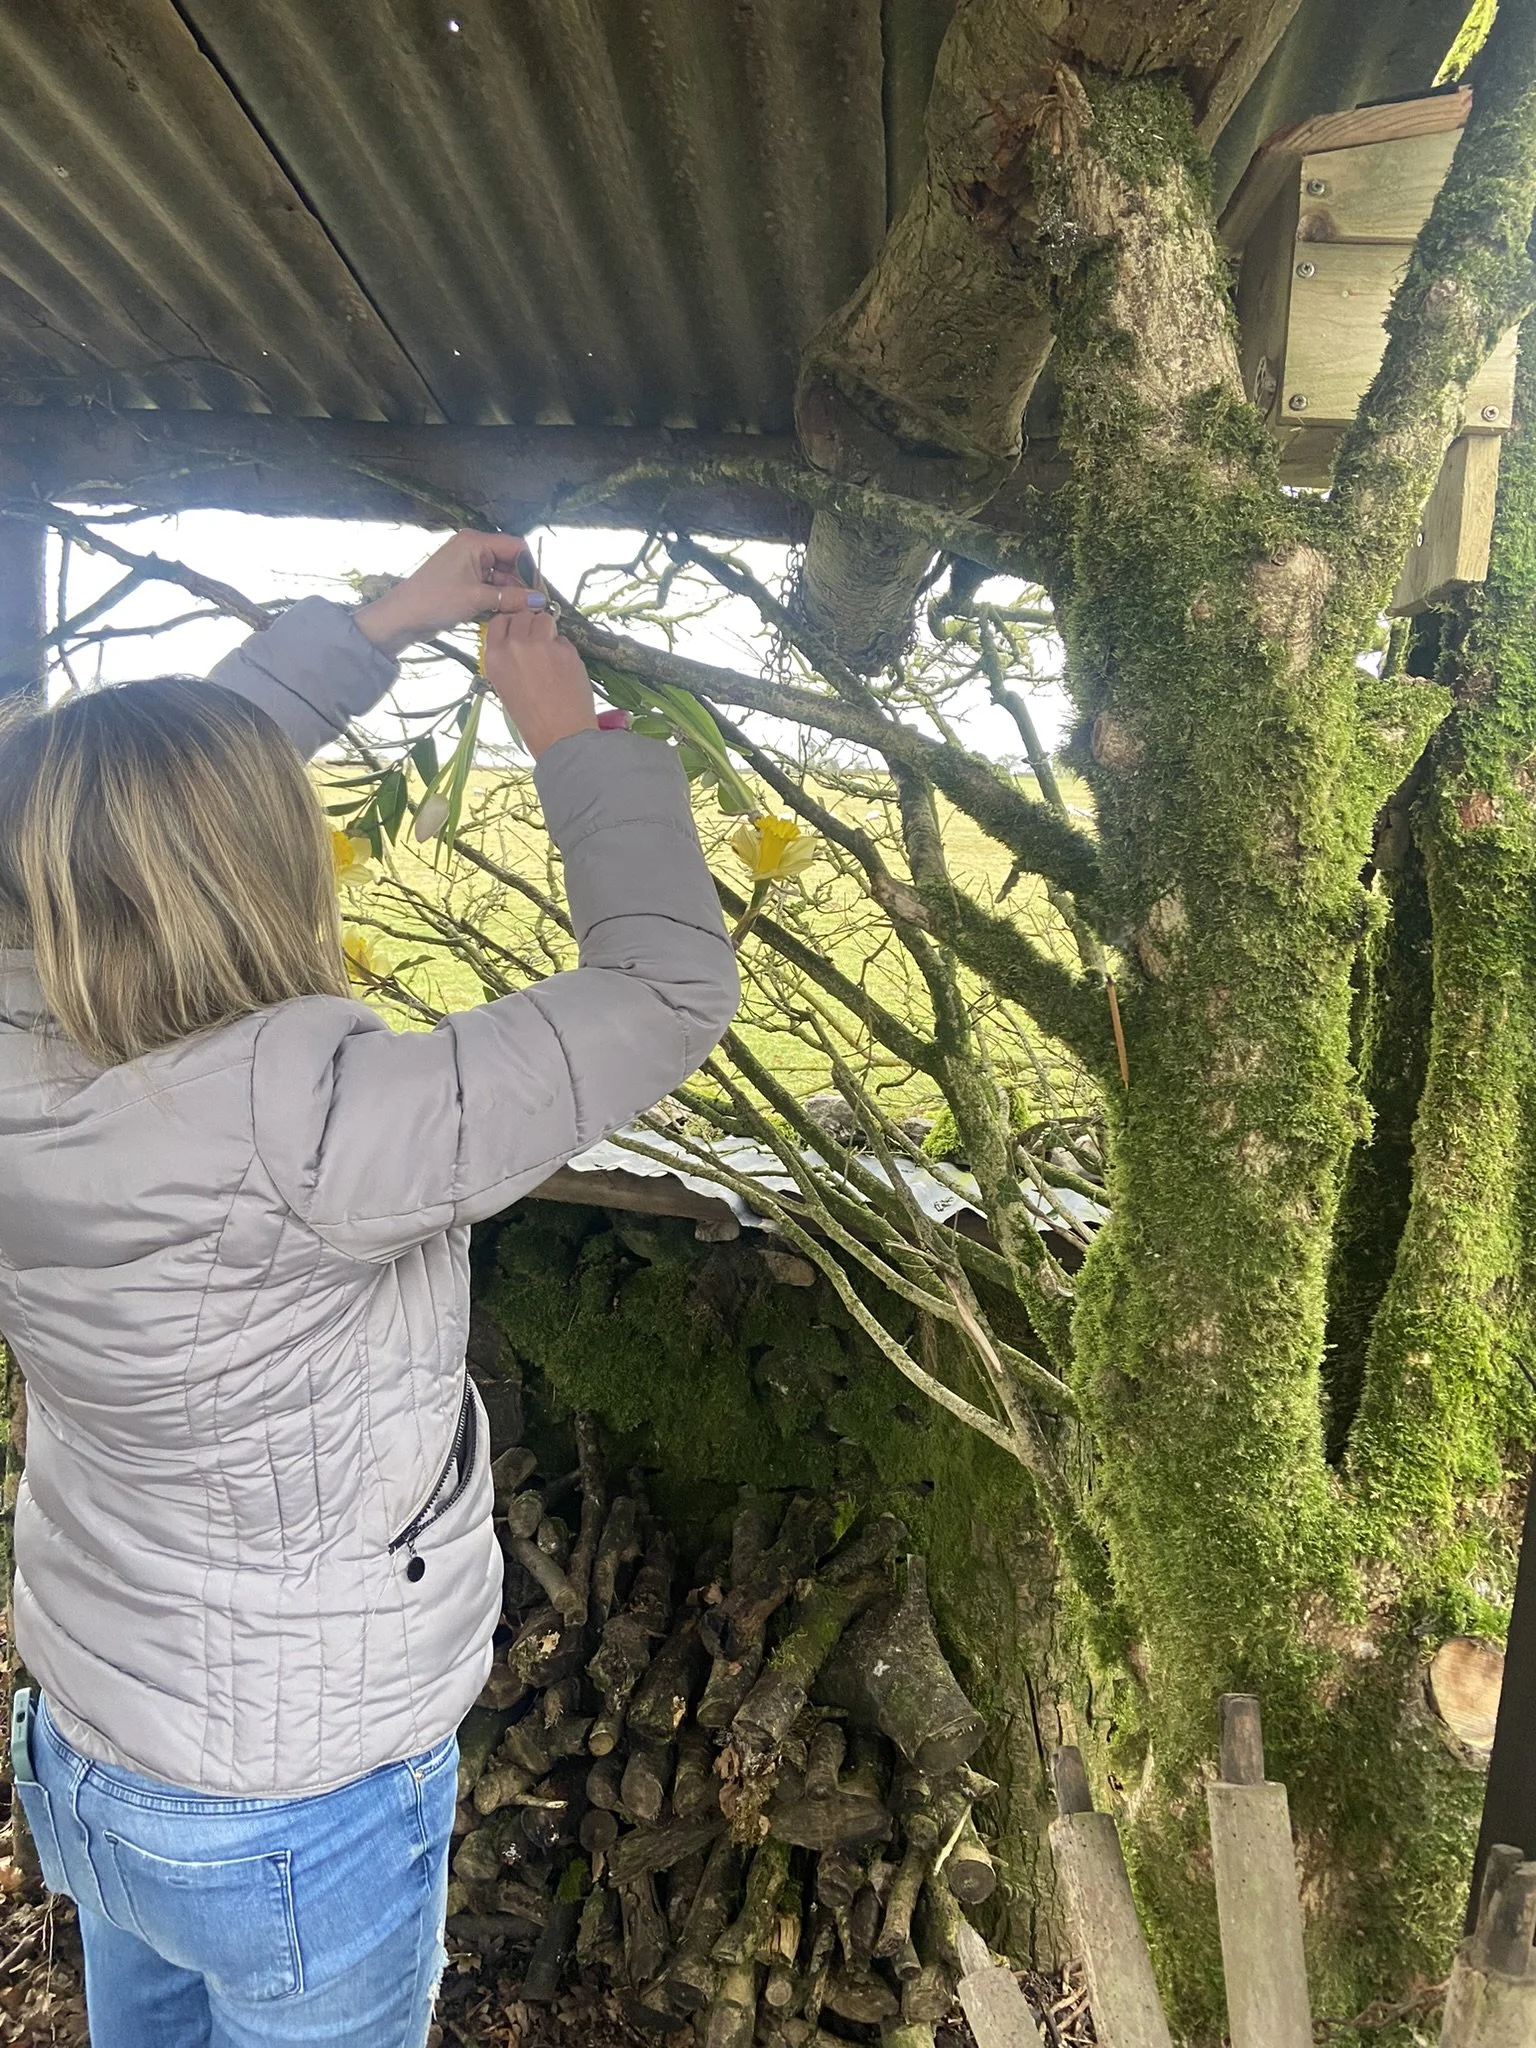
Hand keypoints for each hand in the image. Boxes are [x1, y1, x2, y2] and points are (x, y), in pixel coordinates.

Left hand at [354, 529, 538, 655]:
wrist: (402, 617)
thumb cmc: (436, 601)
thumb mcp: (477, 599)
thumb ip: (511, 598)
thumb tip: (540, 601)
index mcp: (475, 542)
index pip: (516, 547)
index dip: (530, 569)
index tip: (539, 593)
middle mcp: (473, 548)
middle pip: (510, 561)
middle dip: (522, 584)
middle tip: (532, 608)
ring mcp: (468, 564)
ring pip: (501, 575)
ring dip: (511, 594)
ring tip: (520, 614)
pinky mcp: (464, 580)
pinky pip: (490, 585)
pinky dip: (499, 597)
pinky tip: (505, 613)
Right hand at [481, 606, 597, 760]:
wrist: (560, 736)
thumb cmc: (531, 719)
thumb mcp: (505, 686)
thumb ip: (508, 659)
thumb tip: (519, 640)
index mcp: (495, 657)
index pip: (499, 621)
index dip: (511, 624)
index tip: (518, 631)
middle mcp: (515, 646)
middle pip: (522, 616)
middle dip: (531, 626)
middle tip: (538, 645)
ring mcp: (542, 645)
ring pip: (545, 619)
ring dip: (548, 631)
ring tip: (551, 653)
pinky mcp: (566, 650)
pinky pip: (563, 639)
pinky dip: (564, 649)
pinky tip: (564, 669)